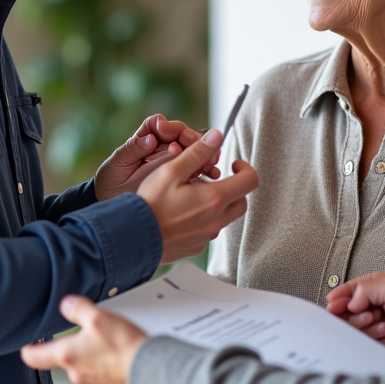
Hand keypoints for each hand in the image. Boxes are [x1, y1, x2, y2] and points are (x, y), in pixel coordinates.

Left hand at [21, 295, 144, 383]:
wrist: (152, 371)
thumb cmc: (124, 346)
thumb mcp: (98, 317)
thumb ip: (78, 309)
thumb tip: (66, 304)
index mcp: (67, 355)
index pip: (33, 357)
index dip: (29, 349)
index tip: (29, 344)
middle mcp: (76, 373)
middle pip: (64, 359)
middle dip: (73, 346)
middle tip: (88, 332)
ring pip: (85, 367)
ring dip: (92, 356)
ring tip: (110, 343)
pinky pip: (102, 375)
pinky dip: (107, 366)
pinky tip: (120, 356)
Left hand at [94, 115, 219, 201]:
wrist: (113, 206)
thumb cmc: (111, 183)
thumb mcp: (117, 166)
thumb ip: (132, 150)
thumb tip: (149, 139)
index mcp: (143, 140)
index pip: (158, 125)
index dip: (166, 125)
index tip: (167, 131)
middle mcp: (160, 148)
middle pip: (181, 135)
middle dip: (192, 139)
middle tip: (199, 146)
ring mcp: (172, 162)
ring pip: (192, 151)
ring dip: (203, 153)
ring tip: (210, 161)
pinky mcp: (180, 176)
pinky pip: (196, 169)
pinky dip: (205, 170)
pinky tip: (211, 174)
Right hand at [137, 128, 258, 263]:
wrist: (133, 238)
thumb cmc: (151, 204)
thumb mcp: (172, 170)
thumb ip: (198, 152)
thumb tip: (218, 136)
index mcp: (214, 199)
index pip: (250, 181)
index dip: (245, 168)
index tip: (232, 164)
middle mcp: (216, 221)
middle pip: (241, 202)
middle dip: (233, 187)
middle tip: (214, 179)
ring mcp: (206, 237)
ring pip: (224, 217)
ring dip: (216, 204)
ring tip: (192, 194)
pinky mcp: (196, 247)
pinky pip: (207, 231)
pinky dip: (202, 219)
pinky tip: (181, 213)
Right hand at [325, 272, 384, 357]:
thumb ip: (367, 289)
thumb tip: (349, 301)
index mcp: (377, 288)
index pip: (350, 292)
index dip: (339, 298)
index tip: (333, 305)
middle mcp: (376, 306)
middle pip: (348, 312)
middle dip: (355, 315)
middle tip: (370, 315)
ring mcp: (378, 326)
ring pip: (355, 329)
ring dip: (366, 327)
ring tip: (384, 325)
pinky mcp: (382, 344)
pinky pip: (365, 343)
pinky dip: (373, 339)